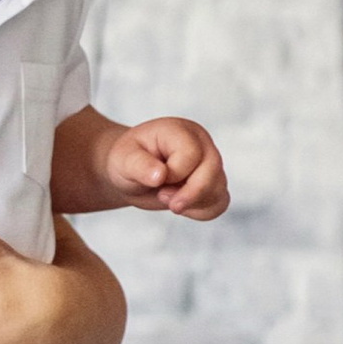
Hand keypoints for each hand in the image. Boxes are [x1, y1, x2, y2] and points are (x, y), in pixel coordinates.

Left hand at [99, 113, 228, 217]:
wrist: (131, 172)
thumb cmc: (127, 160)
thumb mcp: (122, 159)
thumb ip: (139, 165)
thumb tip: (160, 176)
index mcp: (180, 131)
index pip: (191, 154)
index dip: (174, 173)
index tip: (154, 179)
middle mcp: (200, 143)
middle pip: (213, 170)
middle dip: (189, 194)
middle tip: (162, 197)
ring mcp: (209, 164)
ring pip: (218, 189)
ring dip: (193, 203)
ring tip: (167, 198)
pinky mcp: (212, 183)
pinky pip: (220, 203)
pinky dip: (201, 212)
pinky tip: (181, 207)